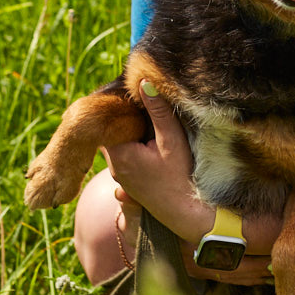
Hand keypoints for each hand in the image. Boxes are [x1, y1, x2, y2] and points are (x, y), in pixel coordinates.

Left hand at [101, 81, 202, 238]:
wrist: (186, 212)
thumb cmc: (180, 176)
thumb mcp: (171, 139)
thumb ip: (157, 110)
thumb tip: (143, 81)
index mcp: (119, 153)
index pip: (108, 120)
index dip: (118, 102)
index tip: (130, 87)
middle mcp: (114, 165)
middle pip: (112, 129)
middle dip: (124, 113)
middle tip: (138, 94)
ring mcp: (121, 174)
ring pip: (119, 140)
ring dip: (130, 127)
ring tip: (146, 111)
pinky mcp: (129, 179)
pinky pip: (125, 152)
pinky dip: (133, 140)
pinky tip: (149, 134)